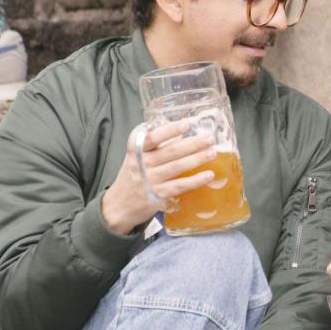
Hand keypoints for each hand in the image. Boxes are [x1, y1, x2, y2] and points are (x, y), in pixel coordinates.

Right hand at [102, 121, 218, 234]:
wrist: (118, 206)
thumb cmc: (133, 176)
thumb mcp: (135, 157)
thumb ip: (152, 145)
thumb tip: (180, 132)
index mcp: (136, 150)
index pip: (152, 137)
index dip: (169, 130)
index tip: (186, 124)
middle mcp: (141, 164)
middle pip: (169, 152)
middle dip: (192, 144)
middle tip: (209, 138)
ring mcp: (149, 181)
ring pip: (176, 168)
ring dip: (196, 159)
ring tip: (212, 153)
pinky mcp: (157, 196)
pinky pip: (179, 186)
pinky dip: (195, 181)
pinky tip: (208, 176)